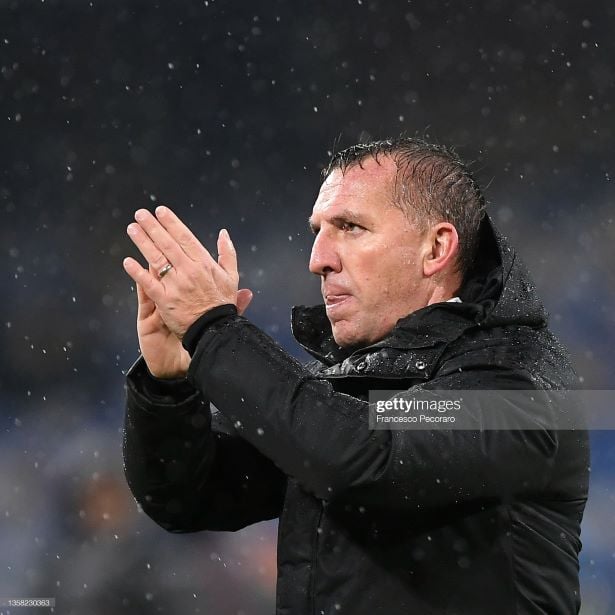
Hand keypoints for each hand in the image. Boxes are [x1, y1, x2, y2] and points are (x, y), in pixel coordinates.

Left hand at [123, 206, 252, 376]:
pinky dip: (137, 272)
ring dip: (142, 242)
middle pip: (167, 244)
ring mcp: (175, 285)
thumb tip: (223, 234)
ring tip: (132, 228)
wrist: (216, 330)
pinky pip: (148, 283)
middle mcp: (189, 271)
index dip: (171, 223)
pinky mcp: (165, 300)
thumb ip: (227, 253)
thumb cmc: (222, 304)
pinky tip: (127, 261)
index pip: (185, 237)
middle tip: (141, 214)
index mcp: (204, 263)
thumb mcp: (231, 276)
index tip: (161, 211)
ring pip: (156, 258)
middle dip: (153, 227)